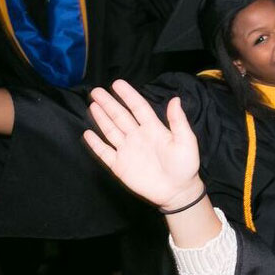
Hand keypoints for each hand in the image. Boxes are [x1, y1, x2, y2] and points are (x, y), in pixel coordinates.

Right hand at [83, 80, 203, 210]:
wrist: (178, 191)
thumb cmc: (185, 165)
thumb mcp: (186, 141)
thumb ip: (178, 121)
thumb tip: (175, 99)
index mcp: (154, 129)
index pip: (138, 108)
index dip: (128, 95)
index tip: (117, 84)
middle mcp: (138, 136)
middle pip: (120, 116)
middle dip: (108, 103)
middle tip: (96, 91)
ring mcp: (127, 150)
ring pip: (111, 131)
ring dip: (101, 118)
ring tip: (92, 104)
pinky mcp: (120, 166)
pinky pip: (105, 152)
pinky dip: (96, 144)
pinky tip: (88, 133)